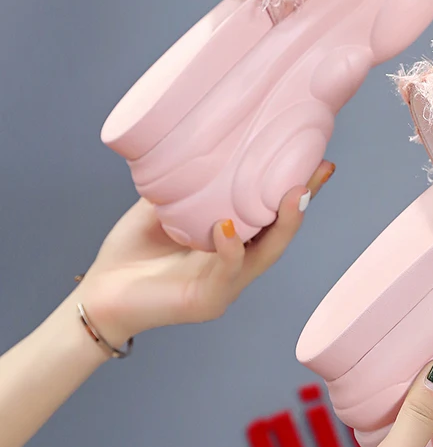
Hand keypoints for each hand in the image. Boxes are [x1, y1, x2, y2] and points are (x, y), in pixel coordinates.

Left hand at [76, 161, 334, 346]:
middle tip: (319, 172)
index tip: (320, 161)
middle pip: (281, 233)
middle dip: (302, 202)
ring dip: (283, 224)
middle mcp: (238, 263)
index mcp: (233, 241)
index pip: (272, 214)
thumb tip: (210, 145)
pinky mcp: (206, 301)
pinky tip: (226, 229)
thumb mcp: (165, 207)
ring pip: (265, 255)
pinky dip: (228, 250)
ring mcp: (226, 285)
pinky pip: (224, 274)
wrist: (99, 295)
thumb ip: (190, 186)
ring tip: (293, 195)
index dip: (299, 189)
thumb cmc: (133, 252)